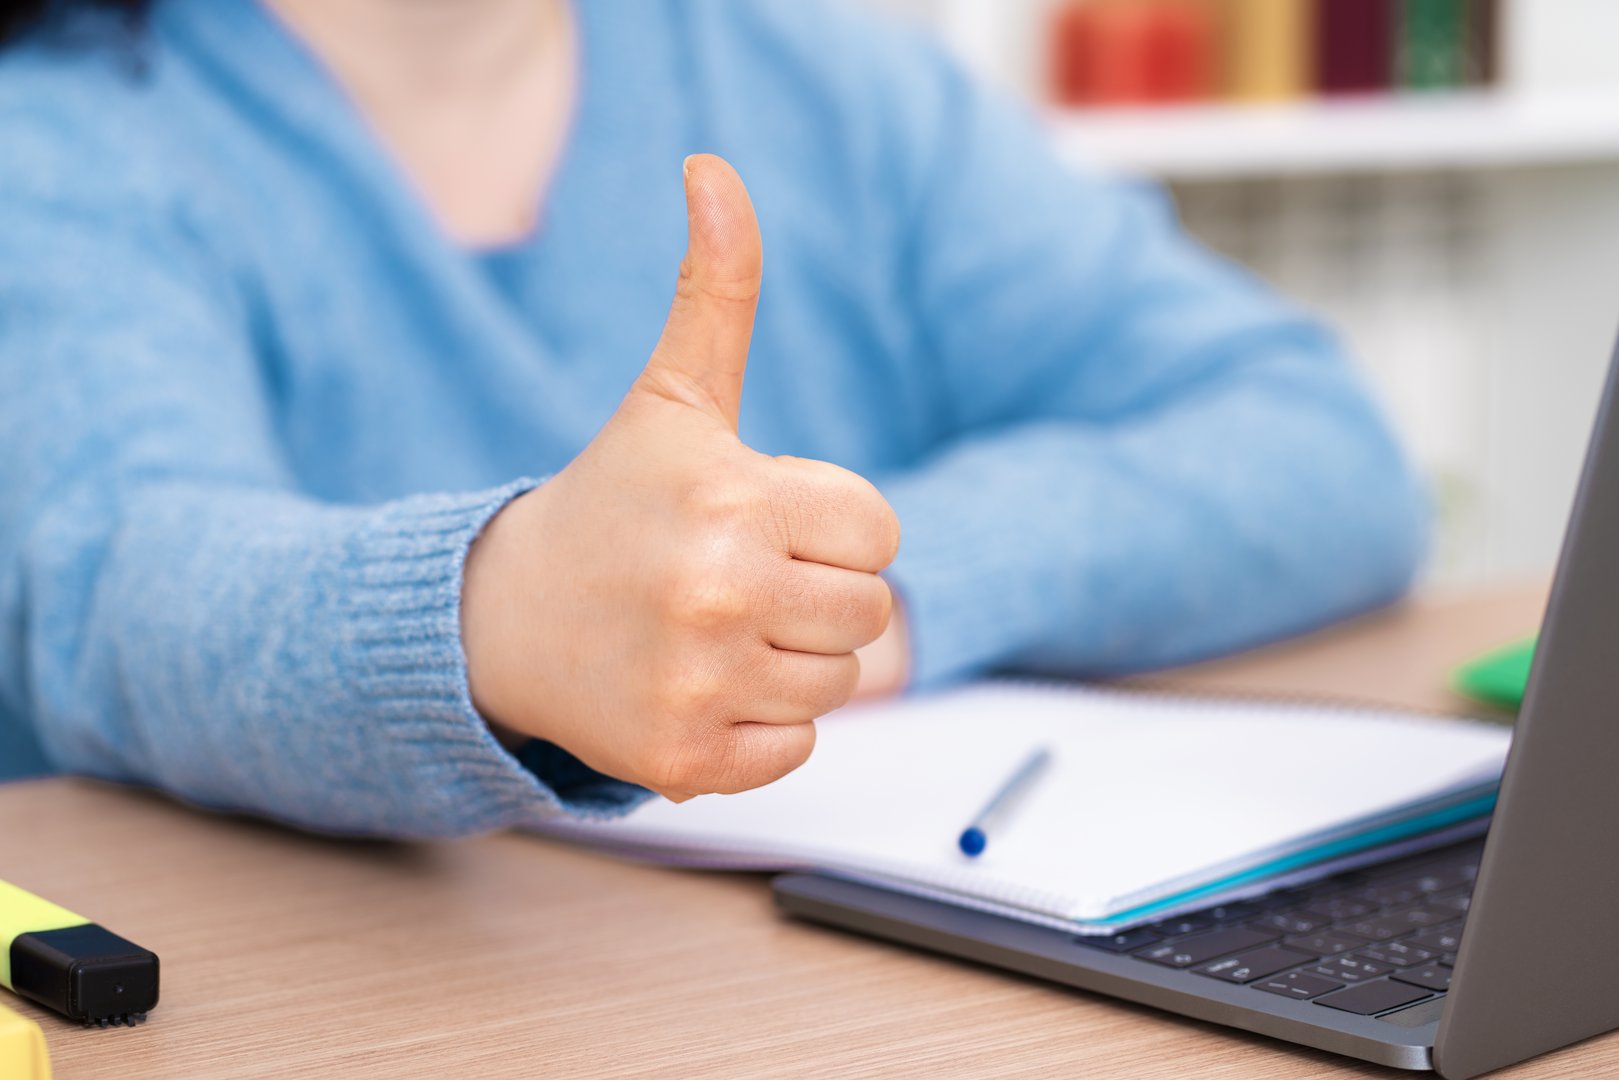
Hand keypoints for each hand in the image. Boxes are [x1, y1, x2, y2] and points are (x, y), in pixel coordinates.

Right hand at [462, 155, 901, 800]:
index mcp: (734, 496)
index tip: (759, 520)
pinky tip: (694, 685)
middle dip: (815, 593)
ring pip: (837, 684)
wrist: (504, 617)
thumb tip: (713, 165)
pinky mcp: (685, 760)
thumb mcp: (672, 396)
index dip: (828, 524)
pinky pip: (797, 750)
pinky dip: (757, 728)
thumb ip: (715, 287)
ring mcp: (700, 682)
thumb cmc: (614, 500)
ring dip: (788, 660)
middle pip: (868, 612)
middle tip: (733, 578)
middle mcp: (720, 591)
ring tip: (712, 629)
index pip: (879, 531)